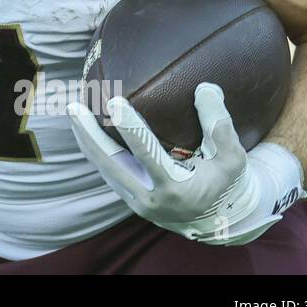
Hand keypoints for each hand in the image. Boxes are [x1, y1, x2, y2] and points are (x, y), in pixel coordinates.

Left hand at [67, 83, 305, 244]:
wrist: (216, 219)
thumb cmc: (225, 182)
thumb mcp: (233, 158)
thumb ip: (219, 125)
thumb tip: (204, 87)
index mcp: (175, 190)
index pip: (147, 155)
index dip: (130, 129)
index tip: (114, 102)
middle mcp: (148, 198)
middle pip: (110, 163)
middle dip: (89, 134)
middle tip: (74, 106)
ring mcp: (134, 200)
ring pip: (102, 167)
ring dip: (85, 138)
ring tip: (73, 109)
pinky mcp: (127, 196)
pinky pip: (105, 169)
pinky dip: (93, 147)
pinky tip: (84, 125)